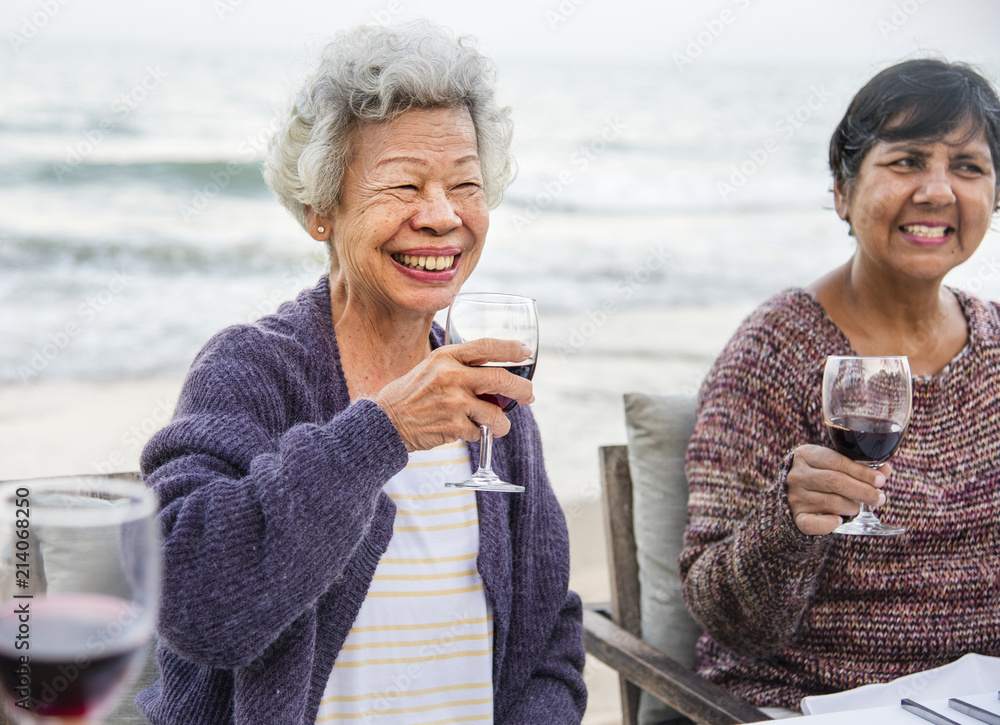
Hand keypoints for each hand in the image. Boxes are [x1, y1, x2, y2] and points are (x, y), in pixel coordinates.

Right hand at [375, 338, 534, 451]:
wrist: (385, 422)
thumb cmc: (410, 394)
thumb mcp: (430, 367)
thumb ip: (458, 366)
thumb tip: (494, 373)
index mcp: (446, 357)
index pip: (486, 346)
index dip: (510, 348)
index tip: (525, 351)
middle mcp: (452, 376)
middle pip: (501, 379)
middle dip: (522, 389)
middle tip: (529, 395)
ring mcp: (454, 402)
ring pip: (496, 413)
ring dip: (502, 423)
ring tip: (500, 426)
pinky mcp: (453, 426)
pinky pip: (479, 432)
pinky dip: (476, 434)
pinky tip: (463, 431)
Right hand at [786, 444, 892, 535]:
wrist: (791, 490)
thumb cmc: (820, 474)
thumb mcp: (834, 464)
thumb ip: (859, 467)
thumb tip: (885, 470)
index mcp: (806, 455)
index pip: (837, 461)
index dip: (862, 472)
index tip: (880, 480)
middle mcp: (797, 475)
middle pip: (835, 481)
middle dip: (863, 491)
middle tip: (879, 498)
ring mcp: (795, 496)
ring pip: (831, 502)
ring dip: (852, 507)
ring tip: (857, 507)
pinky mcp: (796, 516)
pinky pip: (814, 523)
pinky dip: (830, 524)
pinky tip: (839, 520)